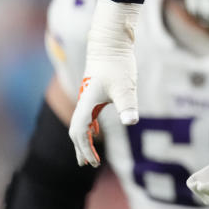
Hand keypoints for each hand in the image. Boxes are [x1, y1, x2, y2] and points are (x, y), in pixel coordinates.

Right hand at [69, 0, 141, 166]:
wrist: (111, 43)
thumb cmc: (118, 64)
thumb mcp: (125, 86)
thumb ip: (127, 104)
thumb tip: (132, 121)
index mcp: (87, 104)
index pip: (79, 132)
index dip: (85, 150)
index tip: (94, 163)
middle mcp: (84, 102)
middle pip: (76, 131)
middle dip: (81, 149)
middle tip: (87, 165)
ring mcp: (88, 97)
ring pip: (81, 123)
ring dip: (83, 140)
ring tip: (87, 156)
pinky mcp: (95, 92)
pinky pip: (88, 115)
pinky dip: (89, 127)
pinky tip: (96, 131)